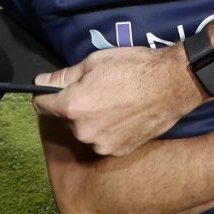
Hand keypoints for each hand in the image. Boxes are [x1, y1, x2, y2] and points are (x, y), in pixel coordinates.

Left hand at [32, 44, 201, 156]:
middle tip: (98, 90)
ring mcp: (101, 144)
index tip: (54, 90)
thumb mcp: (94, 62)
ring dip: (93, 120)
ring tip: (115, 103)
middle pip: (66, 118)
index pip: (41, 105)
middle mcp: (82, 130)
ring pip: (86, 130)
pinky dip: (109, 130)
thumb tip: (42, 81)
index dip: (46, 95)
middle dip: (75, 106)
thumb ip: (64, 76)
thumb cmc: (133, 68)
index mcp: (72, 106)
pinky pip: (104, 140)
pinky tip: (125, 115)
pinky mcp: (118, 151)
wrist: (171, 84)